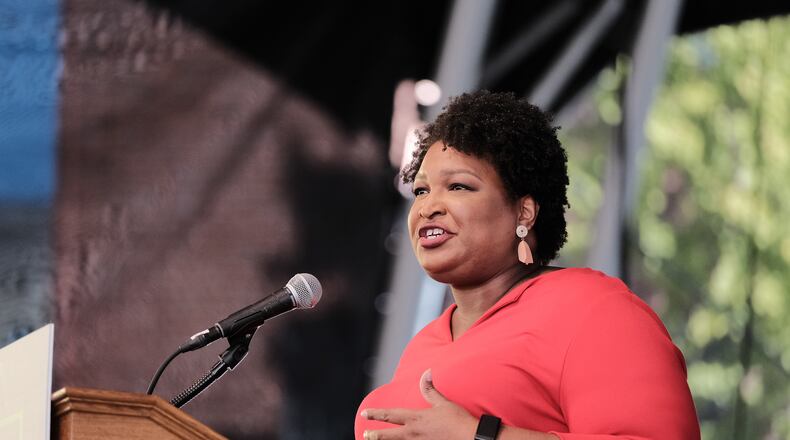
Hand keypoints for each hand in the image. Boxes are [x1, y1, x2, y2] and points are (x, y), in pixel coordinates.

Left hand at [361, 369, 477, 439]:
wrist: (471, 438)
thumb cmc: (458, 420)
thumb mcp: (443, 403)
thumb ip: (431, 390)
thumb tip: (426, 373)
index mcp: (416, 418)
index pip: (391, 415)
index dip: (377, 414)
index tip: (365, 413)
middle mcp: (414, 433)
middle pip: (390, 435)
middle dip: (375, 435)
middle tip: (365, 435)